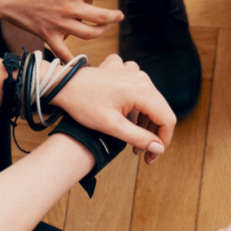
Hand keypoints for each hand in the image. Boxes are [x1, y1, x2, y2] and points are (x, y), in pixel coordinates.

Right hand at [0, 0, 122, 61]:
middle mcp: (70, 9)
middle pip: (102, 17)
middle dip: (114, 16)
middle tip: (119, 16)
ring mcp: (60, 25)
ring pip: (89, 34)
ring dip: (100, 32)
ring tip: (103, 29)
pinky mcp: (48, 35)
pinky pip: (64, 52)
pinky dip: (73, 59)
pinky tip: (81, 60)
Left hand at [49, 53, 176, 157]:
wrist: (62, 84)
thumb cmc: (83, 104)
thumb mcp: (112, 126)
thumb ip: (139, 138)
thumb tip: (159, 149)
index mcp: (143, 91)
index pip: (167, 120)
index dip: (163, 141)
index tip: (151, 157)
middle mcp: (143, 79)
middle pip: (161, 111)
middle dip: (154, 134)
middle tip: (139, 152)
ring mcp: (135, 74)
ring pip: (153, 102)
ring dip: (145, 122)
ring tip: (130, 136)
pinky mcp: (127, 73)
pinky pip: (142, 91)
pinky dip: (139, 106)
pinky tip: (126, 114)